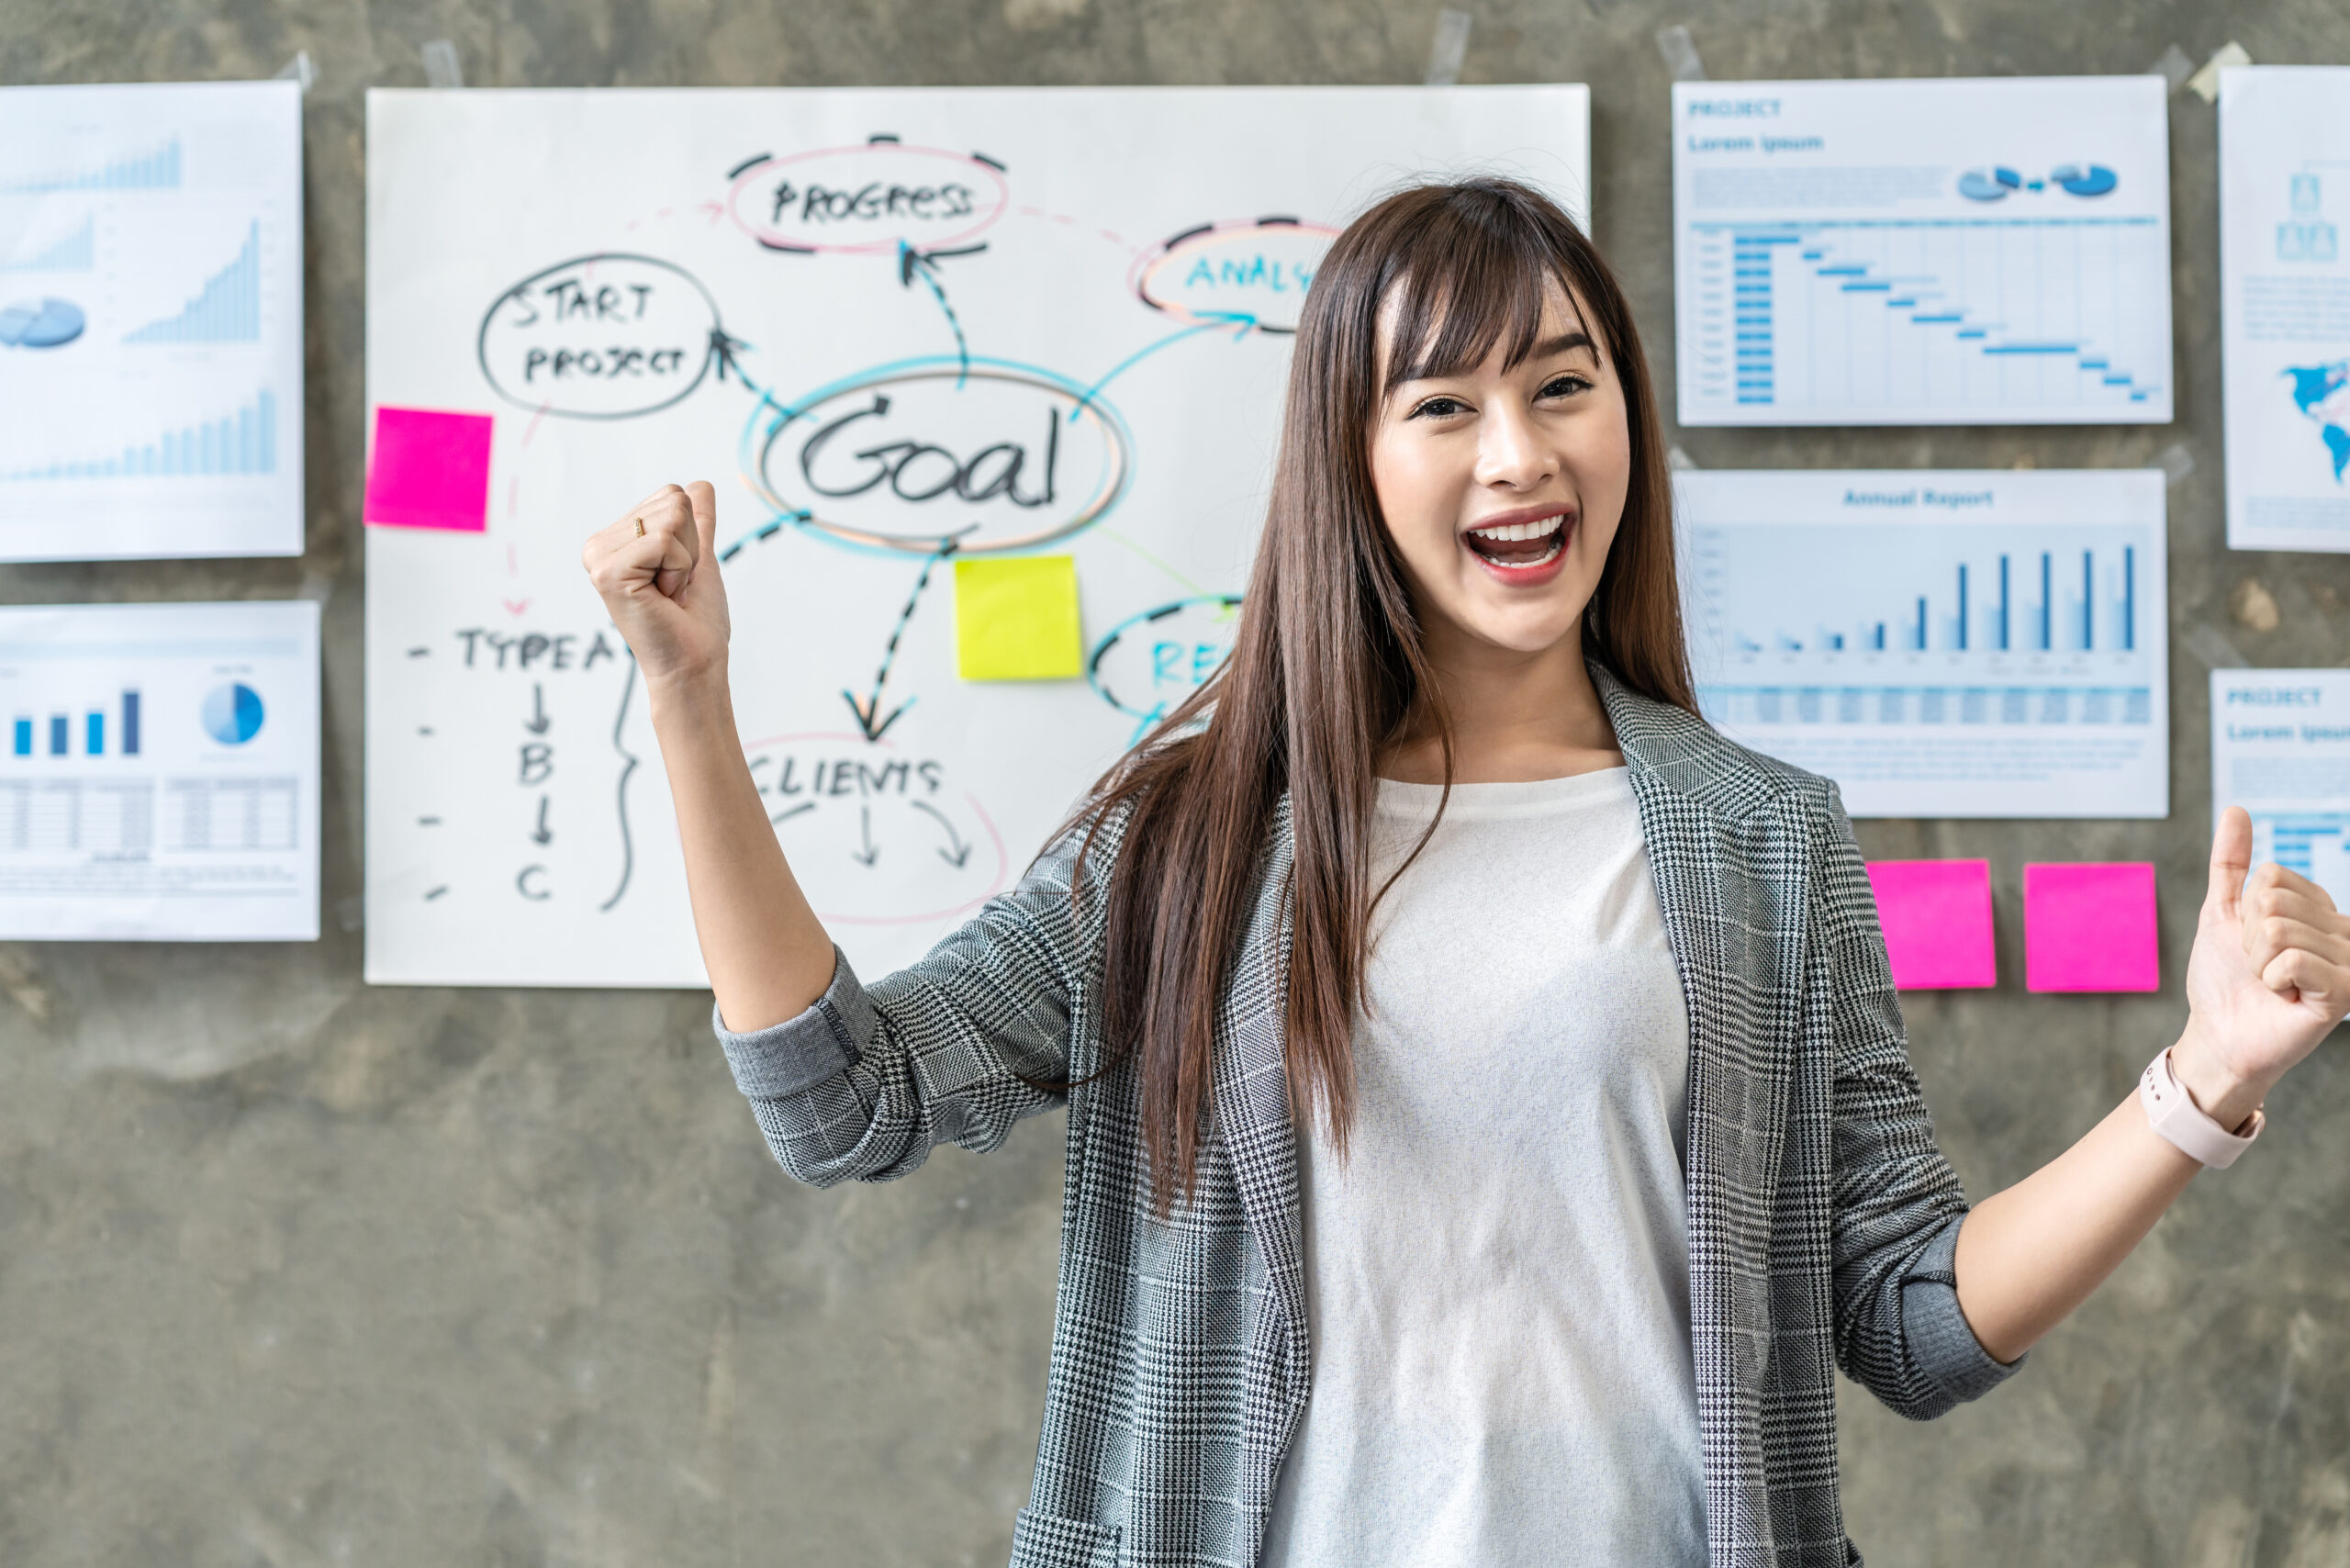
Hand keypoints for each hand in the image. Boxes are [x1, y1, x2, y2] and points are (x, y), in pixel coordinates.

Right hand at [582, 481, 730, 686]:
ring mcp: (598, 558)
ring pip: (671, 517)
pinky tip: (664, 597)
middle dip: (689, 547)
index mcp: (615, 538)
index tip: (677, 576)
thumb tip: (700, 485)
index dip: (691, 538)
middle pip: (673, 501)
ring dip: (685, 561)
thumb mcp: (698, 559)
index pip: (672, 494)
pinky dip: (679, 570)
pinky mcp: (607, 573)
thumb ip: (696, 523)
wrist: (694, 663)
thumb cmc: (695, 619)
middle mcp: (599, 545)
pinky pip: (664, 541)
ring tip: (668, 593)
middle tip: (674, 587)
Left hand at [2173, 807, 2349, 1128]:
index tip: (2253, 943)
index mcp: (2319, 908)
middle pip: (2273, 900)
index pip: (2272, 876)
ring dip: (2258, 961)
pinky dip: (2272, 979)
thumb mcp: (2223, 911)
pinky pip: (2292, 958)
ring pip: (2278, 930)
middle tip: (2259, 967)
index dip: (2245, 911)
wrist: (2220, 1034)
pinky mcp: (2345, 992)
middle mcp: (2342, 930)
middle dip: (2249, 937)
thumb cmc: (2224, 978)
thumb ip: (2232, 862)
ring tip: (2271, 984)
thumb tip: (2236, 809)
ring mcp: (2348, 961)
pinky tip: (2285, 997)